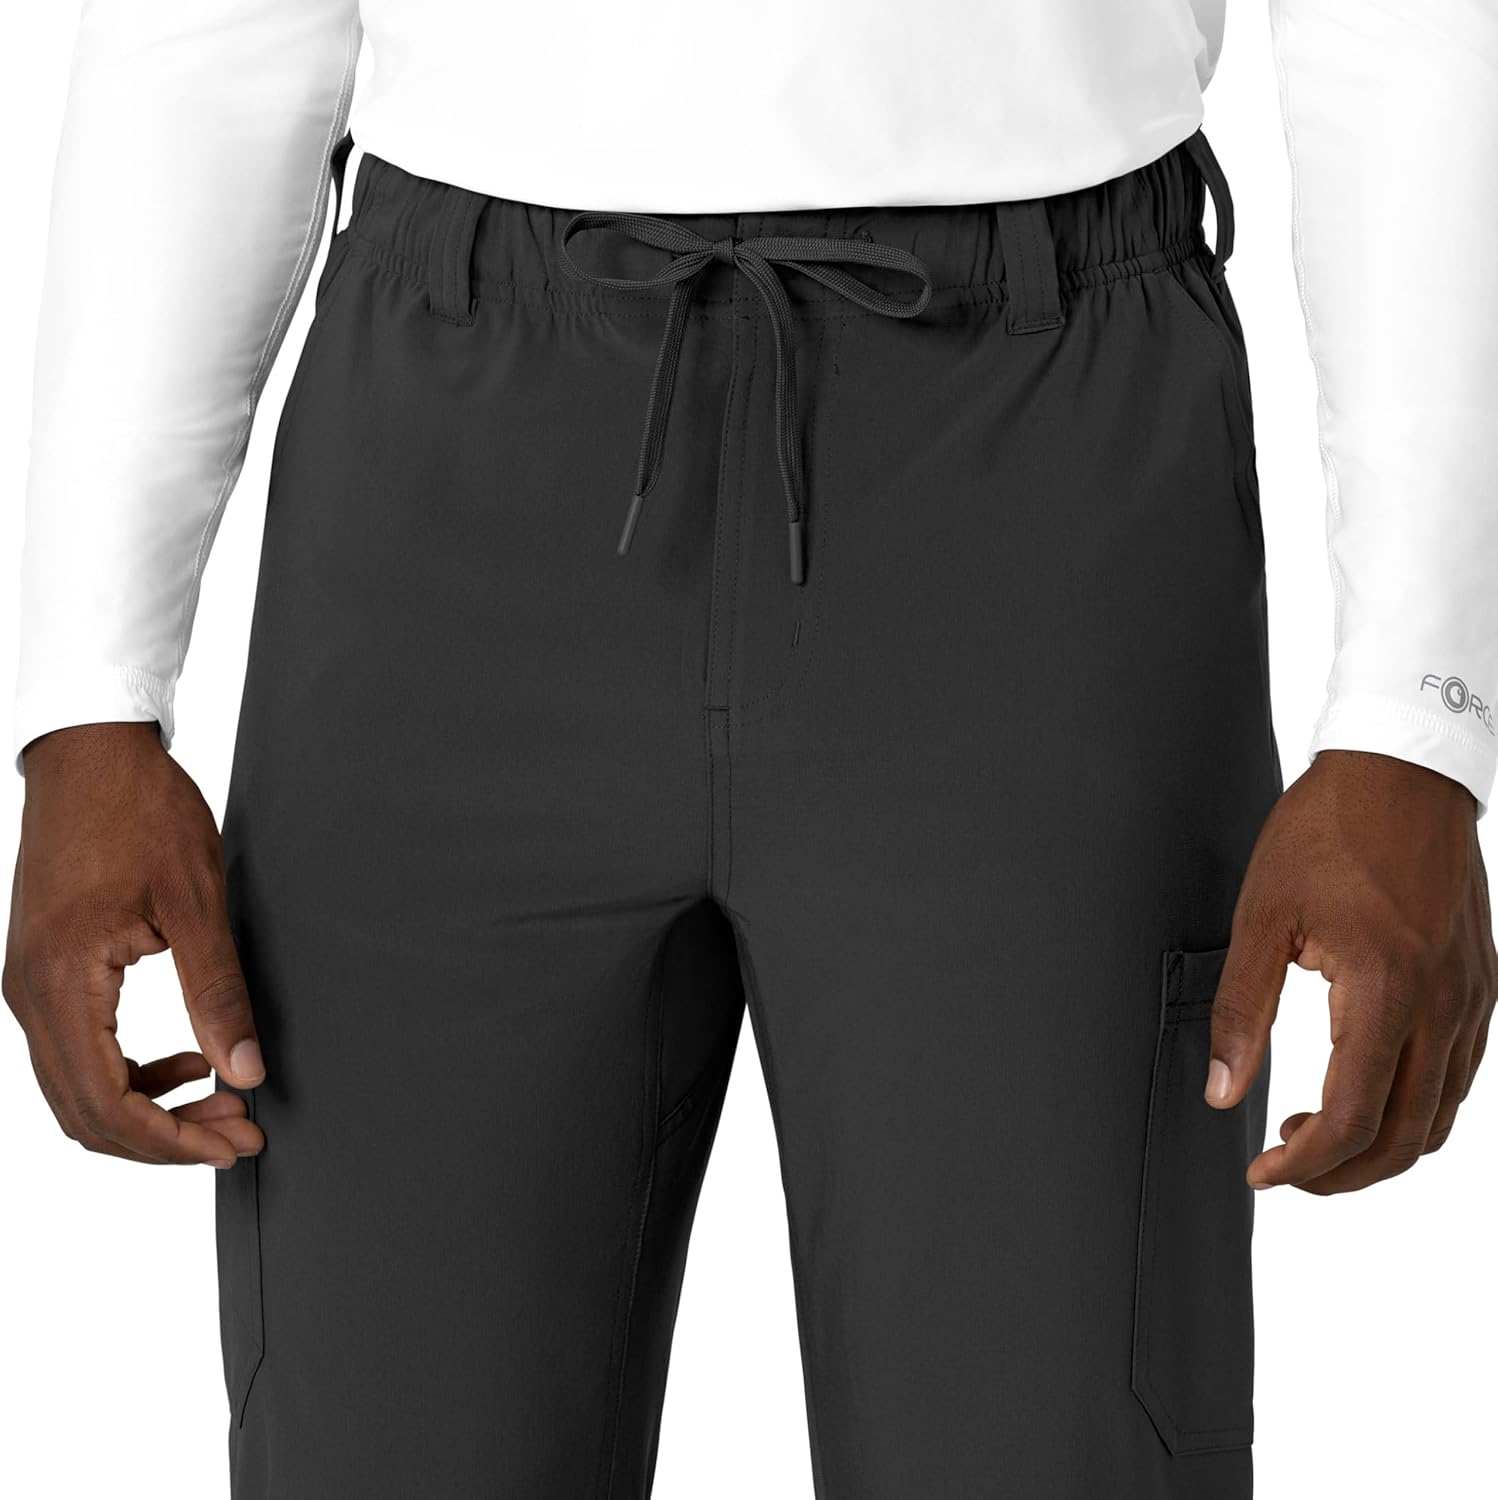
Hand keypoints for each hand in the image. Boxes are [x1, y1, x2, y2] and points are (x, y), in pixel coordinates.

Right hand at [4, 723, 264, 1166]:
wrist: (90, 754)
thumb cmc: (139, 810)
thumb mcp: (196, 901)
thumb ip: (218, 992)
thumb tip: (243, 1069)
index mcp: (63, 982)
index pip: (108, 1103)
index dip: (174, 1140)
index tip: (232, 1143)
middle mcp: (31, 995)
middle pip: (88, 1111)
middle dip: (166, 1138)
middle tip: (237, 1135)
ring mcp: (31, 986)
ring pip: (79, 1089)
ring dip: (149, 1110)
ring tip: (219, 1105)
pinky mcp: (45, 973)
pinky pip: (78, 1052)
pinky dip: (129, 1074)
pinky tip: (183, 1061)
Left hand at [1207, 749, 1495, 1193]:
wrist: (1403, 770)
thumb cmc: (1328, 830)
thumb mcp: (1262, 915)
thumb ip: (1242, 1009)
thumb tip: (1224, 1090)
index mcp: (1386, 993)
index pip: (1354, 1118)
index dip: (1305, 1164)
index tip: (1261, 1172)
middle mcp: (1443, 1008)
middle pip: (1406, 1137)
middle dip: (1343, 1173)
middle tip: (1287, 1170)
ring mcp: (1471, 999)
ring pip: (1440, 1115)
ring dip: (1381, 1146)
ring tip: (1317, 1133)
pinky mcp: (1480, 986)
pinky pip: (1459, 1076)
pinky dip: (1415, 1108)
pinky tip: (1366, 1089)